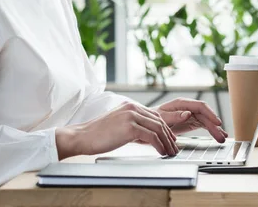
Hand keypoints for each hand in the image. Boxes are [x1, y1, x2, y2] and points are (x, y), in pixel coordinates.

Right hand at [55, 101, 179, 159]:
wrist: (83, 136)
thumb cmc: (98, 134)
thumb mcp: (118, 124)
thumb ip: (132, 125)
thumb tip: (147, 135)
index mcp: (129, 106)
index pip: (154, 115)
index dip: (165, 128)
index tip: (170, 139)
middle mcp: (132, 107)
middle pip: (158, 121)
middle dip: (169, 136)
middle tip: (174, 147)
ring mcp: (131, 116)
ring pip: (157, 128)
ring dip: (167, 142)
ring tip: (170, 152)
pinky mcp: (130, 127)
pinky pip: (151, 136)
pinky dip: (159, 145)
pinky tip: (161, 152)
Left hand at [155, 98, 227, 142]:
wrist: (149, 122)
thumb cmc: (153, 118)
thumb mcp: (161, 117)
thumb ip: (174, 115)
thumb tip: (188, 114)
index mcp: (181, 103)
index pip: (200, 106)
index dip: (210, 114)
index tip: (217, 122)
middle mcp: (187, 107)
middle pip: (205, 115)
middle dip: (214, 125)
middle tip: (221, 136)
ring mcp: (190, 114)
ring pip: (206, 120)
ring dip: (214, 129)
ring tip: (222, 138)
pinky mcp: (191, 121)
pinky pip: (203, 125)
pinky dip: (211, 130)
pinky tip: (218, 135)